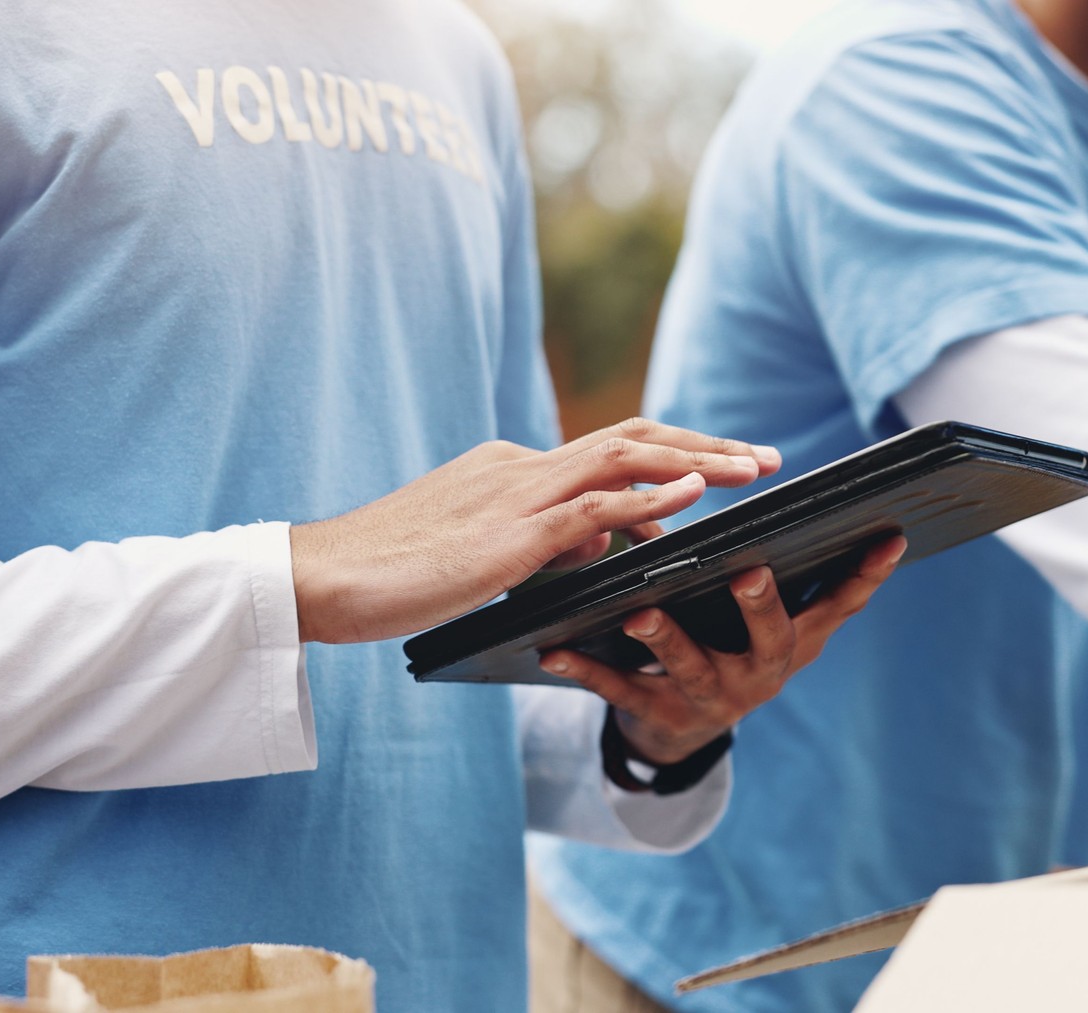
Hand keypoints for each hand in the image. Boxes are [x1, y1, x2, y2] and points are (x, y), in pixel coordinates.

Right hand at [289, 418, 781, 643]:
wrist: (323, 577)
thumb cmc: (387, 575)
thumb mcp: (476, 553)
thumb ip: (539, 544)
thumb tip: (600, 544)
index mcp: (510, 470)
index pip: (607, 452)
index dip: (672, 460)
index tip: (720, 472)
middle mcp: (519, 467)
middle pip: (631, 437)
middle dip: (705, 445)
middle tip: (764, 459)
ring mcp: (515, 495)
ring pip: (625, 456)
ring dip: (698, 461)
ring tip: (753, 470)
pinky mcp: (508, 535)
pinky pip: (593, 505)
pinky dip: (649, 496)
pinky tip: (694, 499)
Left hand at [540, 536, 905, 763]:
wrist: (676, 726)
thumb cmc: (723, 643)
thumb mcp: (755, 616)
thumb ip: (769, 563)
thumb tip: (764, 483)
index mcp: (792, 640)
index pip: (840, 605)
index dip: (867, 576)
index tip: (886, 538)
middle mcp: (761, 672)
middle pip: (771, 640)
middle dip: (761, 607)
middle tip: (748, 573)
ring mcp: (711, 698)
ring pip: (689, 667)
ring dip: (665, 639)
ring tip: (640, 612)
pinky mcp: (658, 716)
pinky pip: (618, 691)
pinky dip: (586, 670)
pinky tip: (554, 651)